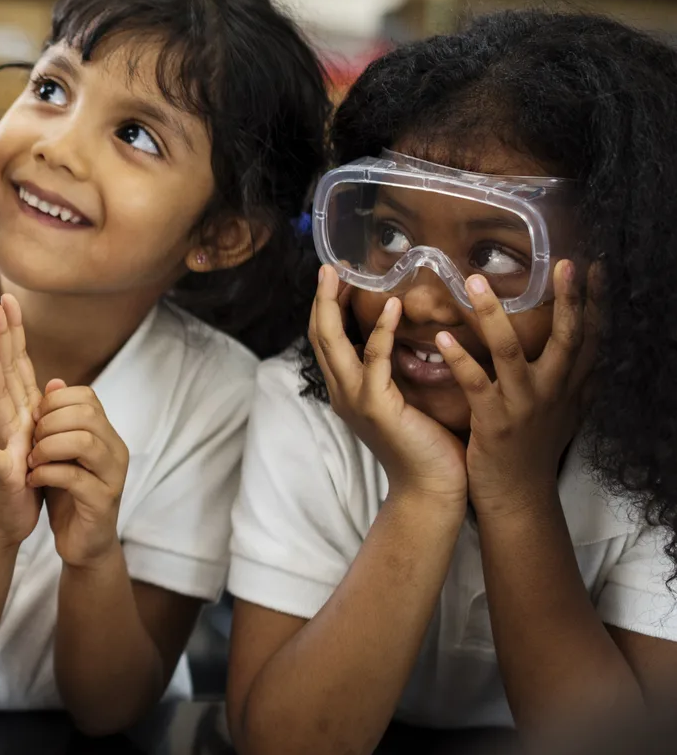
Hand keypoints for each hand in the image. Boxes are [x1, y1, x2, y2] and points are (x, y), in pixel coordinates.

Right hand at [0, 296, 45, 547]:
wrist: (13, 516)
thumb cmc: (28, 475)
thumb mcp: (43, 437)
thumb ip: (43, 408)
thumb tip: (58, 380)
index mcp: (22, 410)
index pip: (17, 364)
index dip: (13, 332)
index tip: (9, 299)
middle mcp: (9, 420)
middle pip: (2, 372)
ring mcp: (4, 444)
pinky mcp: (4, 475)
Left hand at [28, 383, 127, 566]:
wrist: (81, 541)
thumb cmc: (67, 493)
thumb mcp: (58, 452)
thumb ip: (56, 420)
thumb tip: (54, 382)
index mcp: (105, 434)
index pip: (86, 396)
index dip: (54, 402)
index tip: (35, 419)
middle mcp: (115, 450)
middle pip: (86, 414)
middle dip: (49, 423)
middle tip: (32, 443)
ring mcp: (113, 476)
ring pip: (84, 442)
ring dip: (48, 448)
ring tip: (32, 461)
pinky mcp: (102, 502)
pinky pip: (75, 477)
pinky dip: (47, 474)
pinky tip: (34, 480)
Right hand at [309, 267, 464, 502]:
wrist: (434, 488)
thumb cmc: (428, 446)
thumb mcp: (407, 401)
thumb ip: (399, 372)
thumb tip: (413, 338)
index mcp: (348, 391)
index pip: (327, 341)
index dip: (326, 307)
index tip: (334, 277)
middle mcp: (343, 392)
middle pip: (319, 336)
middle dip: (321, 298)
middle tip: (328, 265)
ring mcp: (355, 399)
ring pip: (333, 343)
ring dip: (334, 305)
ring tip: (344, 275)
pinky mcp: (376, 406)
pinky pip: (375, 359)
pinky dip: (380, 330)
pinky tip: (392, 306)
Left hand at [438, 263, 595, 518]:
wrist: (518, 495)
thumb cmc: (535, 449)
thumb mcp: (566, 413)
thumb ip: (577, 381)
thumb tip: (593, 353)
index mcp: (570, 387)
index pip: (590, 337)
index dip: (595, 302)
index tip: (596, 267)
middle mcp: (554, 391)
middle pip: (567, 338)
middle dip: (569, 300)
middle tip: (565, 264)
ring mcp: (524, 406)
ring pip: (510, 351)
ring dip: (492, 314)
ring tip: (475, 281)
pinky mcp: (494, 422)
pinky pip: (476, 384)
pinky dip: (460, 359)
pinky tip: (444, 339)